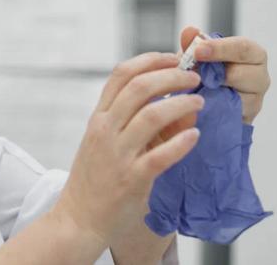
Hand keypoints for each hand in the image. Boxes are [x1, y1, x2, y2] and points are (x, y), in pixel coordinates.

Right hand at [51, 52, 203, 247]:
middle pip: (140, 87)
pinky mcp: (131, 179)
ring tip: (199, 101)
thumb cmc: (94, 178)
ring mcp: (117, 154)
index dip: (150, 60)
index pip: (122, 74)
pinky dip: (181, 142)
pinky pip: (160, 155)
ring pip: (151, 115)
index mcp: (99, 117)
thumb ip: (131, 119)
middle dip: (171, 76)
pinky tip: (195, 135)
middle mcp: (105, 130)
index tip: (173, 58)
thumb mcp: (105, 141)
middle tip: (193, 78)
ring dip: (180, 103)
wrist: (78, 218)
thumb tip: (171, 98)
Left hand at [179, 26, 270, 124]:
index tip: (198, 51)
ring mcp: (256, 99)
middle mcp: (260, 76)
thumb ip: (193, 44)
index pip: (243, 48)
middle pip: (246, 74)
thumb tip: (189, 31)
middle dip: (219, 73)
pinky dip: (216, 108)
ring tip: (197, 88)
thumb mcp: (197, 56)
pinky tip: (202, 103)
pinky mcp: (247, 118)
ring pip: (240, 97)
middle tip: (194, 72)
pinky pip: (232, 114)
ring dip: (216, 93)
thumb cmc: (207, 73)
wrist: (207, 102)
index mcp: (252, 54)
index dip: (220, 49)